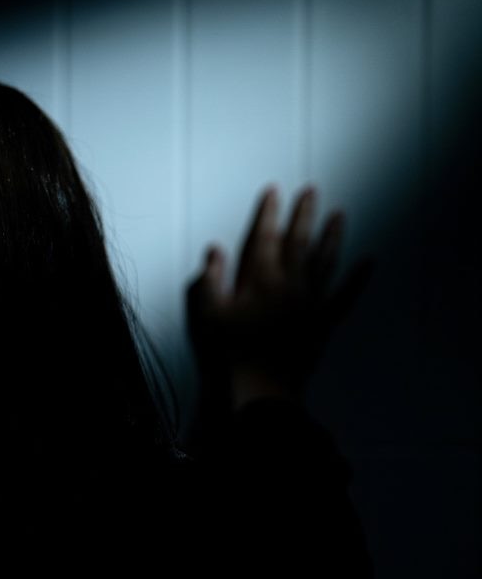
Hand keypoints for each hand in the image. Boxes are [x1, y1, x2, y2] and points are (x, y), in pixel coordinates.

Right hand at [186, 185, 373, 410]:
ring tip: (339, 215)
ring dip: (331, 236)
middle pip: (298, 241)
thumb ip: (209, 281)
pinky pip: (344, 295)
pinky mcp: (324, 321)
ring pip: (324, 261)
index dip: (267, 213)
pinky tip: (370, 262)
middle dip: (303, 214)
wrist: (263, 387)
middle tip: (311, 191)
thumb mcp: (208, 316)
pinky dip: (358, 278)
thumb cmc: (231, 353)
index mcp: (260, 281)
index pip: (263, 238)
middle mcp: (289, 284)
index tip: (273, 192)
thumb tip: (214, 251)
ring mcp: (310, 302)